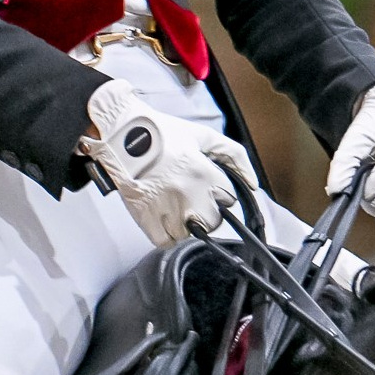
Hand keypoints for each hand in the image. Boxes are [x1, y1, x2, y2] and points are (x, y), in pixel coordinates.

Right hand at [82, 78, 258, 245]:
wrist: (121, 135)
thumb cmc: (161, 133)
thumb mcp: (203, 136)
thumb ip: (235, 155)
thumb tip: (253, 184)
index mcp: (204, 172)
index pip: (228, 199)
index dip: (219, 193)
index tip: (209, 187)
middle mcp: (188, 193)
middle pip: (213, 221)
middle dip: (207, 212)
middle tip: (193, 199)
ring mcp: (166, 208)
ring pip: (190, 233)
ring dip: (186, 223)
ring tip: (175, 206)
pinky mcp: (145, 218)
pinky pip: (165, 241)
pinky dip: (166, 234)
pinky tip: (163, 217)